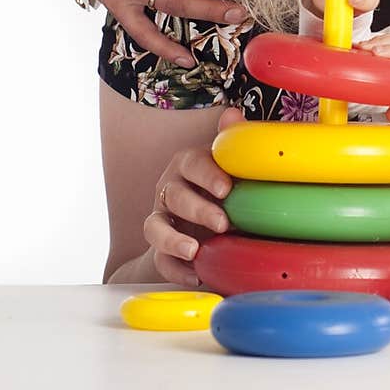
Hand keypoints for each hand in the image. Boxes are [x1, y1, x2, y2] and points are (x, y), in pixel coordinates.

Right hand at [142, 107, 243, 285]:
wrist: (204, 222)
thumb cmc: (222, 186)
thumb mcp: (229, 164)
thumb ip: (231, 141)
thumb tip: (233, 113)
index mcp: (188, 165)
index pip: (192, 162)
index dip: (208, 174)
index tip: (227, 188)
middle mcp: (170, 189)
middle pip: (175, 195)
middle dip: (198, 209)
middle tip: (223, 222)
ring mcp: (162, 219)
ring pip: (156, 227)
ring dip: (173, 239)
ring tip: (195, 250)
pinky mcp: (160, 248)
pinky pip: (159, 260)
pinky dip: (175, 269)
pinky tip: (196, 275)